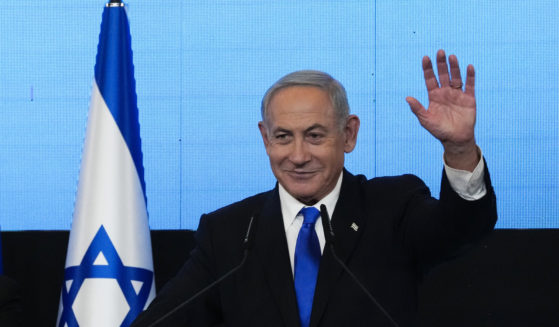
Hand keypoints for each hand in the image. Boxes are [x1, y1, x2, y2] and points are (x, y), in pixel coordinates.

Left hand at [406, 49, 479, 170]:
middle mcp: (445, 92)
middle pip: (443, 75)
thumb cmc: (439, 130)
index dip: (428, 69)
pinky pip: (470, 85)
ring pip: (455, 77)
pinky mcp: (469, 98)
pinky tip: (469, 67)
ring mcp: (457, 94)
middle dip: (441, 64)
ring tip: (452, 57)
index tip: (425, 58)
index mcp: (434, 96)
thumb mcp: (426, 120)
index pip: (430, 79)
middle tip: (440, 52)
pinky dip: (470, 76)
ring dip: (454, 67)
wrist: (456, 139)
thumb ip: (417, 108)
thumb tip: (407, 98)